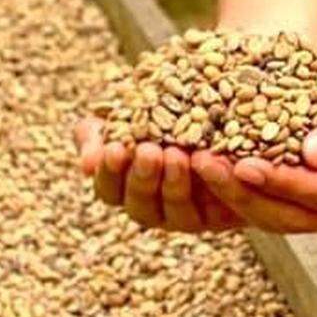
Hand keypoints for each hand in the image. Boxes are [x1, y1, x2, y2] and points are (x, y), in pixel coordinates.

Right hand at [73, 114, 245, 233]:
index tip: (115, 148)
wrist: (223, 103)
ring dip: (176, 185)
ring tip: (178, 154)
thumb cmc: (165, 105)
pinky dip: (220, 184)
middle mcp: (158, 206)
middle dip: (143, 179)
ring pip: (179, 211)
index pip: (110, 189)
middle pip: (142, 206)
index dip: (110, 173)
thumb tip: (87, 164)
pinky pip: (223, 205)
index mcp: (129, 186)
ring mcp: (192, 213)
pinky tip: (216, 159)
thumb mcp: (128, 110)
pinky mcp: (229, 211)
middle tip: (149, 152)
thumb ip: (99, 133)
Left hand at [190, 32, 316, 233]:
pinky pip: (275, 201)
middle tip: (207, 165)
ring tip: (203, 165)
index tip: (242, 163)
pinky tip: (215, 165)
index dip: (281, 181)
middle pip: (296, 214)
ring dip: (237, 194)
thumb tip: (314, 157)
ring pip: (279, 215)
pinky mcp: (314, 197)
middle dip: (247, 193)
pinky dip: (244, 187)